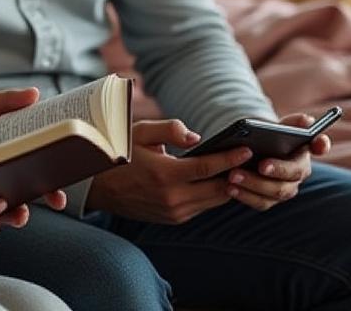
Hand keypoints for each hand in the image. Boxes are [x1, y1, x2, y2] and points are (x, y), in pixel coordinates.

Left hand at [0, 87, 68, 216]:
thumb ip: (7, 100)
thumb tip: (34, 94)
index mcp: (19, 152)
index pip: (47, 166)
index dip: (59, 177)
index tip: (66, 183)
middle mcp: (11, 175)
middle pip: (38, 190)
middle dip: (51, 198)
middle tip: (57, 200)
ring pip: (13, 209)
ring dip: (20, 215)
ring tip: (20, 214)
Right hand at [84, 119, 253, 223]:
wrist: (97, 187)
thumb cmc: (119, 154)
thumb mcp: (139, 133)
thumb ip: (169, 130)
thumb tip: (197, 137)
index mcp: (164, 175)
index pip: (208, 168)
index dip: (230, 158)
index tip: (247, 149)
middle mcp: (172, 198)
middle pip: (218, 188)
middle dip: (237, 174)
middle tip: (253, 160)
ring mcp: (173, 212)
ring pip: (213, 200)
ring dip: (228, 186)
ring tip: (242, 169)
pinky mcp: (173, 218)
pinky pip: (202, 206)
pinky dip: (213, 194)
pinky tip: (221, 181)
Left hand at [224, 112, 332, 211]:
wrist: (247, 155)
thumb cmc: (263, 139)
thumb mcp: (274, 128)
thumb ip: (290, 123)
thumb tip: (307, 120)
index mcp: (303, 150)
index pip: (319, 145)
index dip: (321, 144)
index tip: (318, 142)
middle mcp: (299, 172)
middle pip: (293, 173)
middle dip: (278, 169)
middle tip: (261, 165)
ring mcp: (285, 189)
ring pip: (276, 191)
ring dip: (255, 184)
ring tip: (234, 175)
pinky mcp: (269, 200)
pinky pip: (261, 202)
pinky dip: (245, 195)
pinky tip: (230, 188)